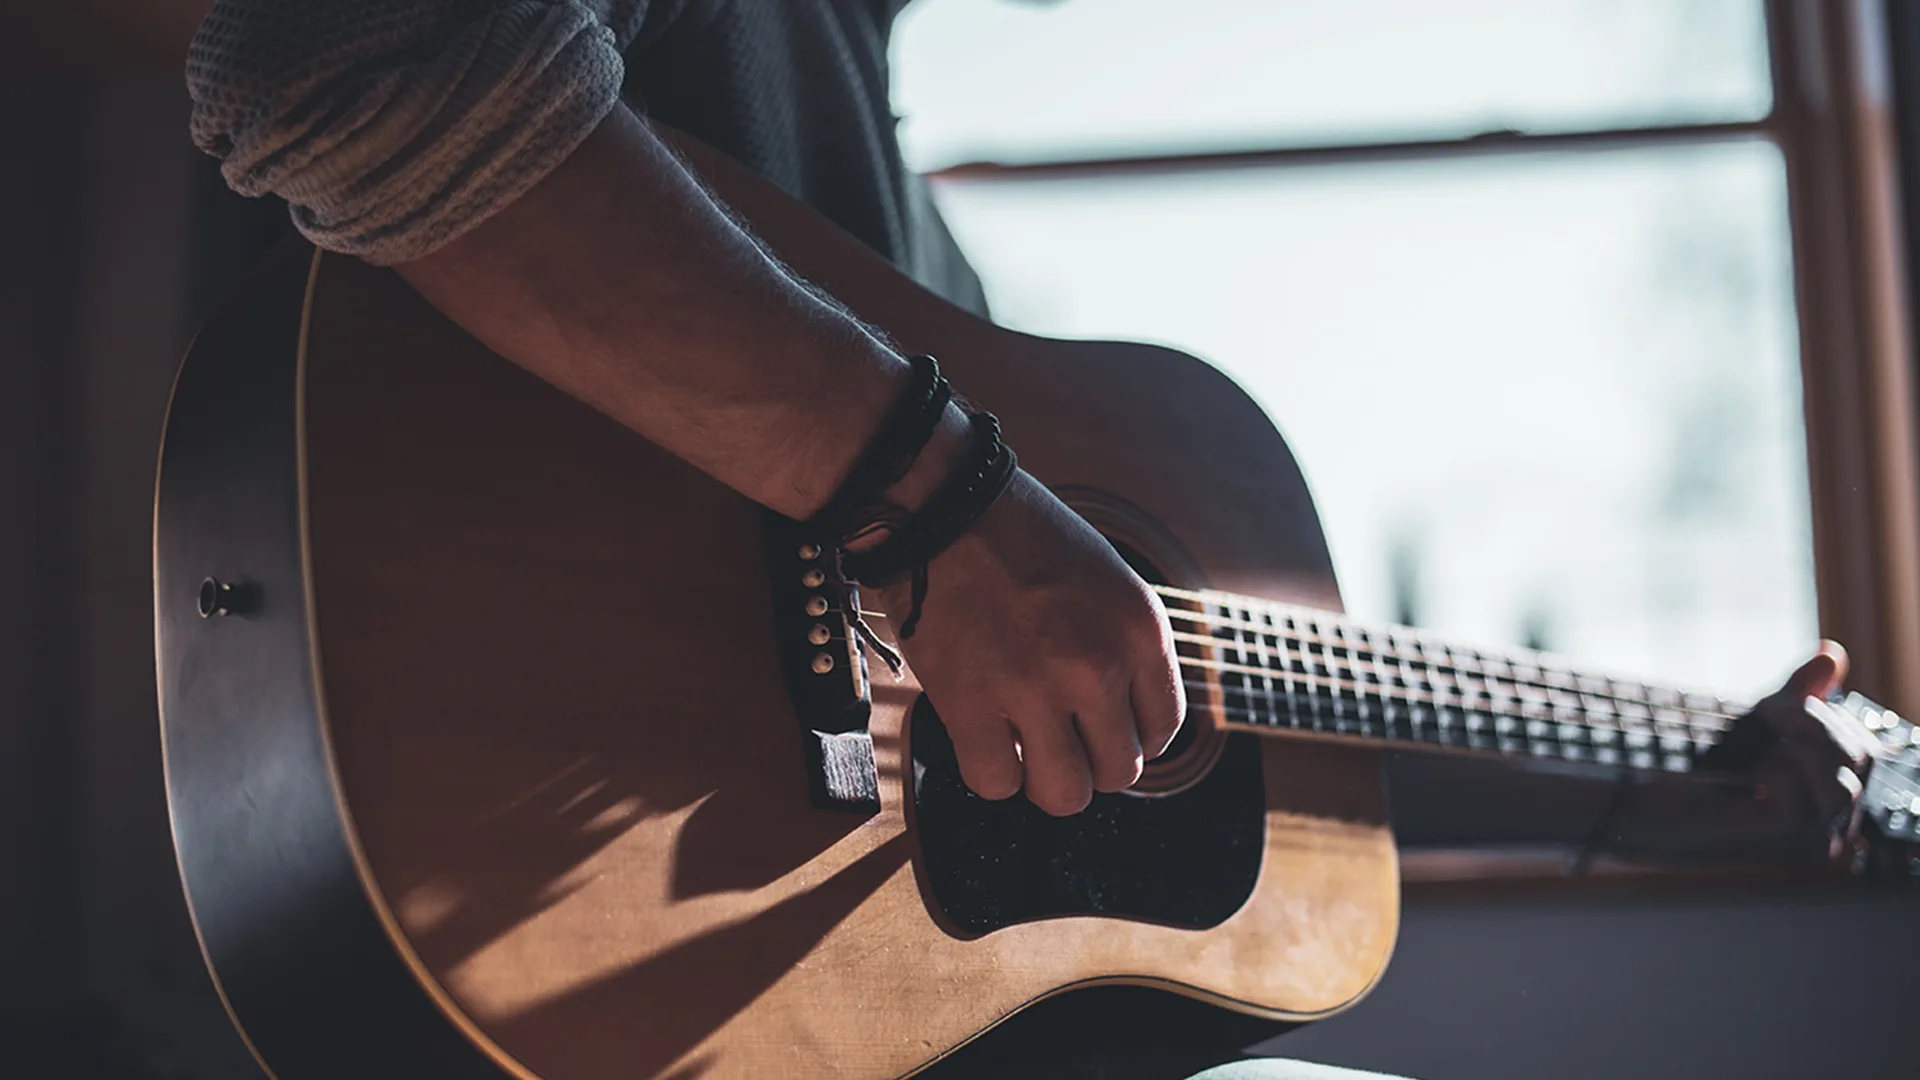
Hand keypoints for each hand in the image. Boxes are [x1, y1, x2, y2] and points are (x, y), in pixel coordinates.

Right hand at [869, 470, 1185, 814]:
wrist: (942, 505)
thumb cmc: (1018, 535)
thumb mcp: (1104, 578)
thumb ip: (1123, 647)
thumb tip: (1124, 722)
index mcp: (1139, 629)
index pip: (1163, 728)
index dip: (1131, 737)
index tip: (1101, 728)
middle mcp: (1098, 665)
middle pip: (1119, 771)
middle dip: (1090, 762)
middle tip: (1059, 736)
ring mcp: (1035, 689)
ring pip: (1065, 794)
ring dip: (1045, 780)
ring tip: (1025, 748)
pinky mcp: (971, 705)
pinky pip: (996, 783)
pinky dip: (990, 770)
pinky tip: (983, 736)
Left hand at [1683, 641, 1880, 861]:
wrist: (1657, 803)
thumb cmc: (1711, 768)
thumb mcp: (1764, 721)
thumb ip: (1802, 692)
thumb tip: (1832, 653)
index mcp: (1837, 795)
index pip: (1866, 751)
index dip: (1832, 715)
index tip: (1781, 704)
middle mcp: (1835, 824)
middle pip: (1861, 759)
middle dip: (1815, 721)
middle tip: (1769, 713)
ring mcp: (1813, 840)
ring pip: (1845, 786)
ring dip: (1802, 745)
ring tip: (1765, 740)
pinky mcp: (1783, 844)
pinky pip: (1803, 805)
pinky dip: (1777, 774)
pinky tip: (1752, 774)